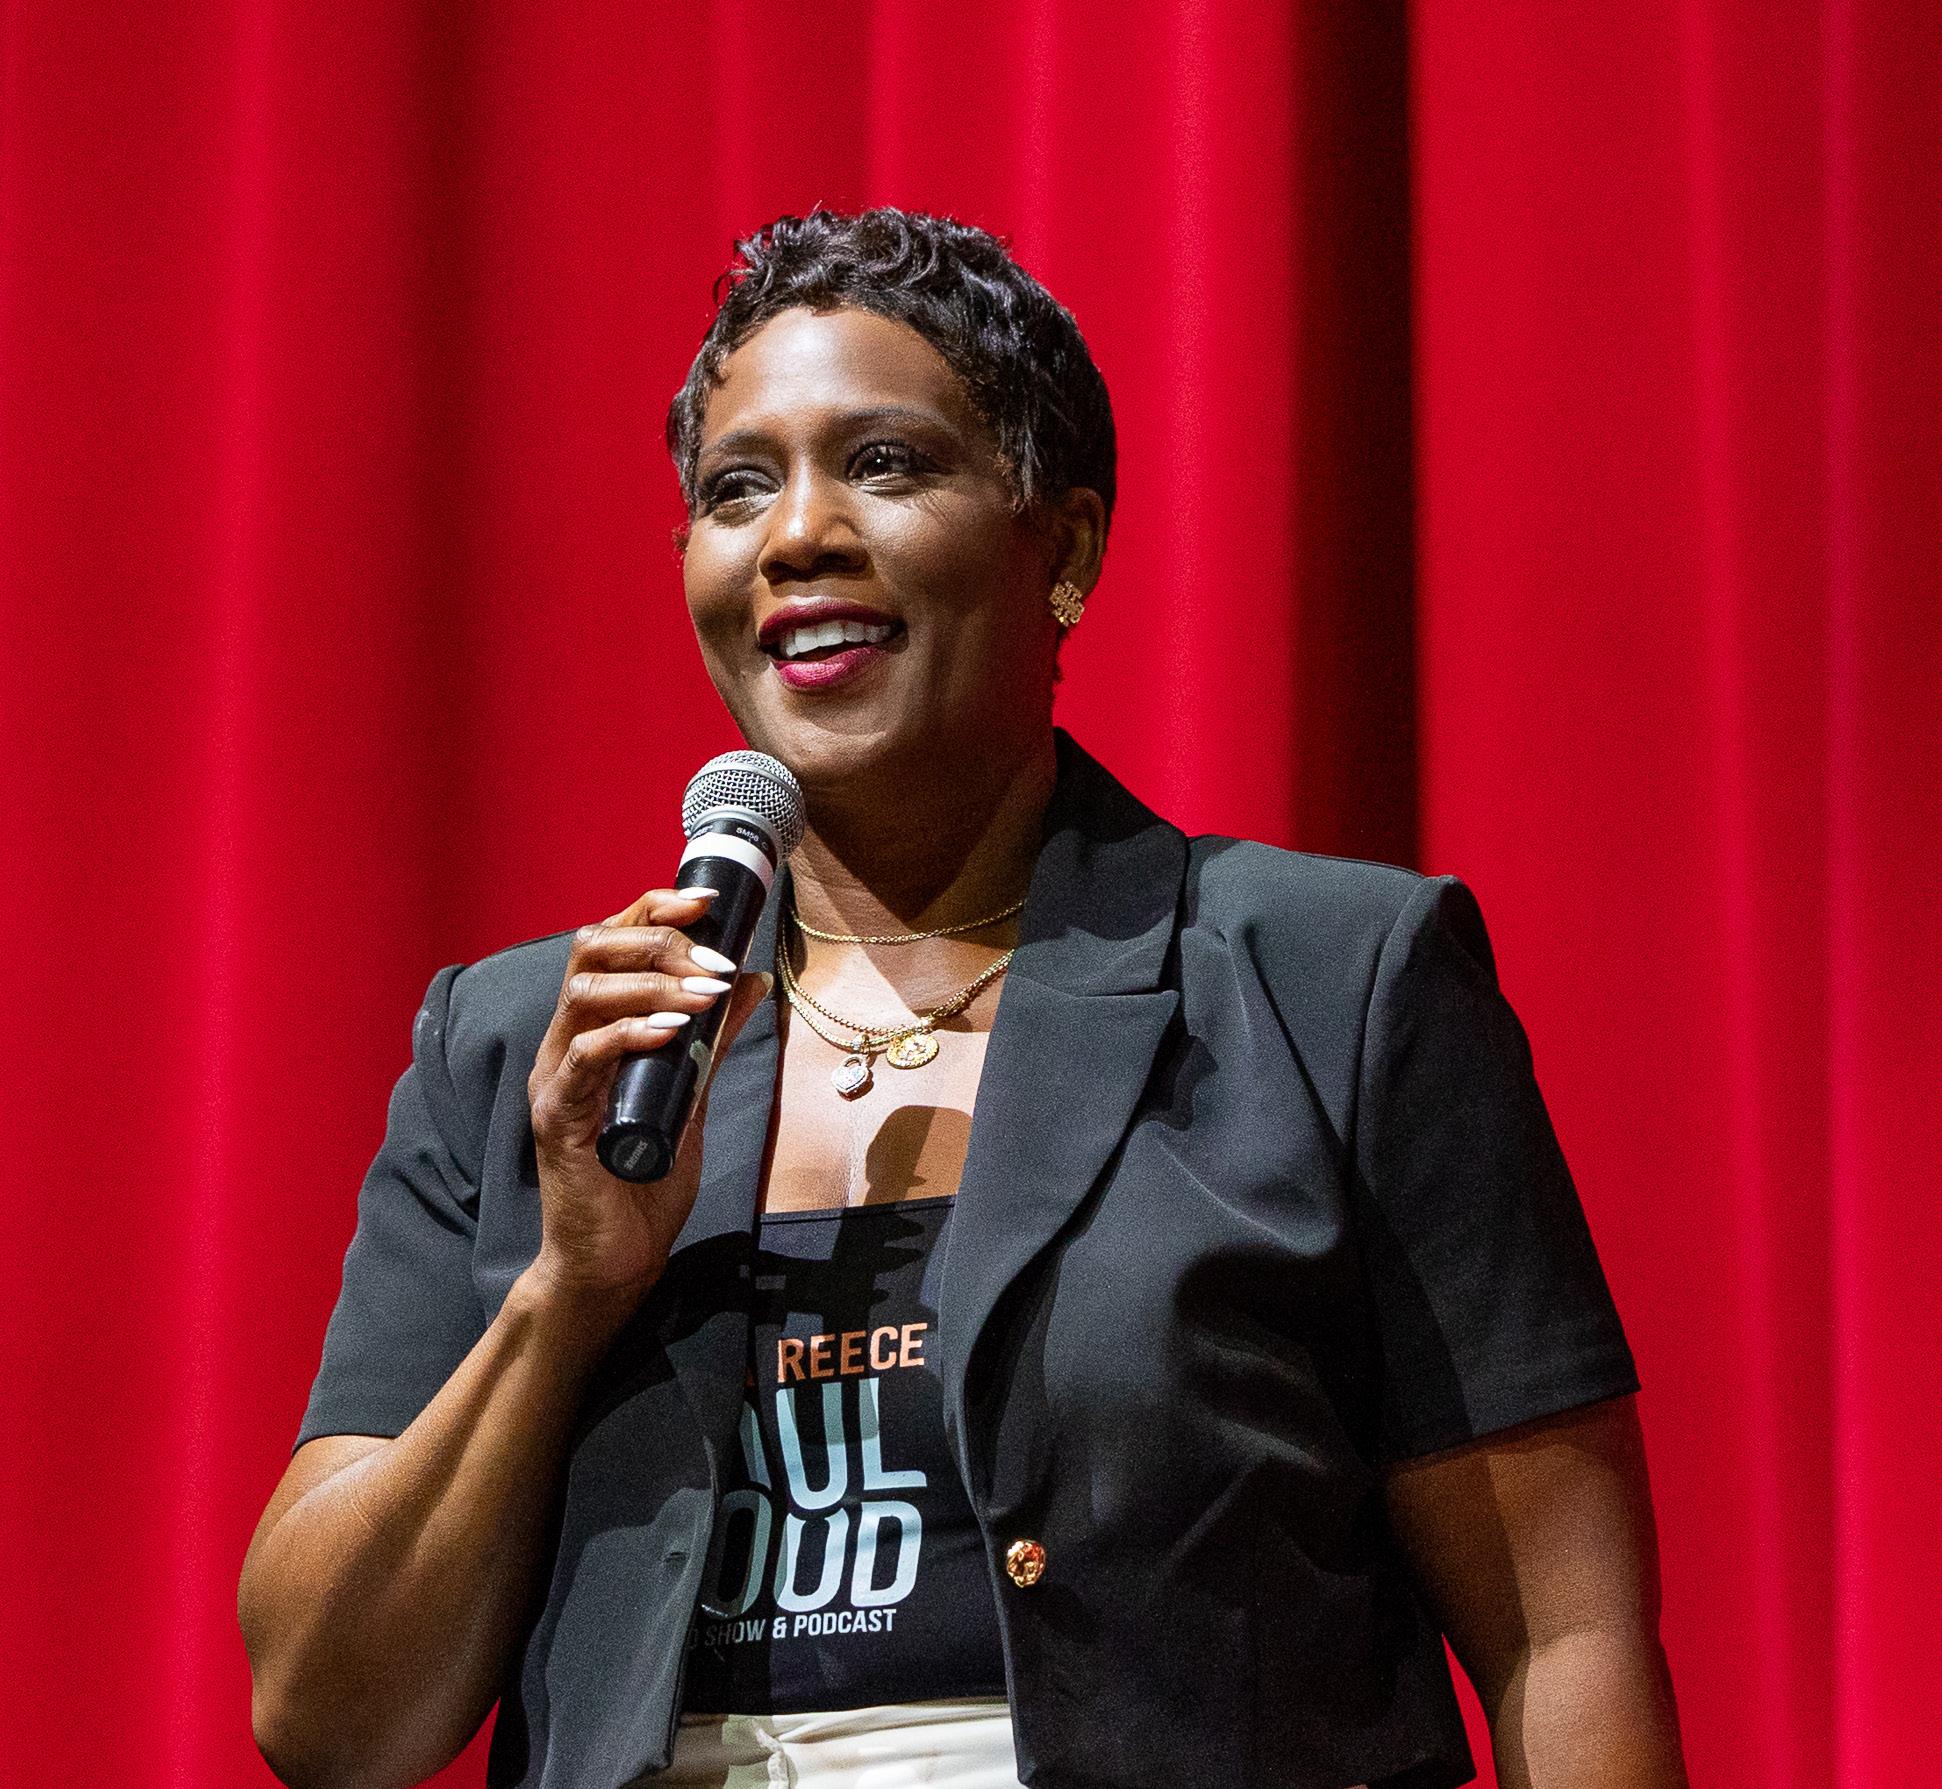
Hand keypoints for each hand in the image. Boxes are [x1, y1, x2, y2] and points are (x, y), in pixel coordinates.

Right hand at [522, 887, 765, 1313]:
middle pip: (590, 953)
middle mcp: (564, 1044)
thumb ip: (713, 1037)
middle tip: (712, 961)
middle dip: (657, 940)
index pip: (609, 943)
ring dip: (651, 984)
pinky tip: (671, 1033)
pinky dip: (628, 1035)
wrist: (615, 1261)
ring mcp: (556, 1081)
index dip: (653, 910)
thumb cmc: (644, 1179)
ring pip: (584, 996)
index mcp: (591, 1030)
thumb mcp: (691, 1092)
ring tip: (703, 995)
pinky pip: (583, 1060)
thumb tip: (752, 979)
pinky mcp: (557, 1120)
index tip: (705, 900)